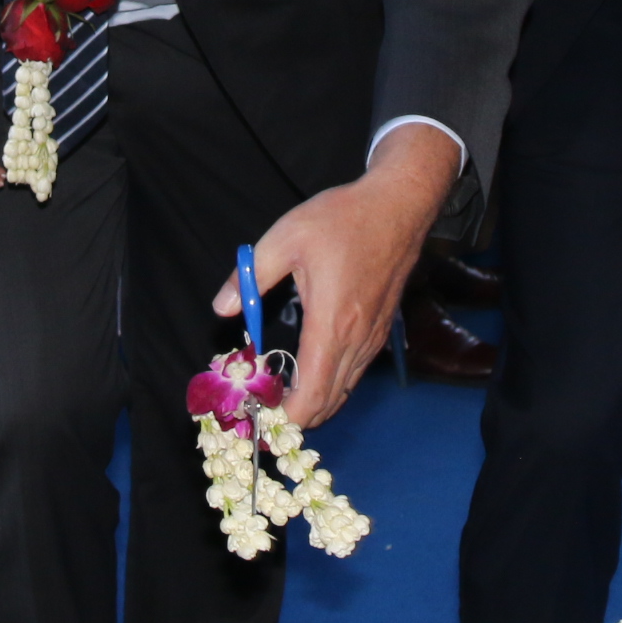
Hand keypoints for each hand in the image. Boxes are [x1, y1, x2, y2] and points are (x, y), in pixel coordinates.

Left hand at [211, 125, 454, 429]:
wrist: (399, 205)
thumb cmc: (343, 219)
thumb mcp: (285, 237)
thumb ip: (250, 276)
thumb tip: (222, 308)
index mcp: (332, 322)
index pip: (312, 393)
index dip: (287, 416)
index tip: (260, 417)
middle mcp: (357, 339)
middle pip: (329, 402)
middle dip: (296, 416)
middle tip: (262, 411)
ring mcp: (373, 337)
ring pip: (344, 390)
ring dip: (315, 402)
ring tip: (280, 396)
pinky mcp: (381, 330)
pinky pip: (355, 372)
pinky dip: (332, 385)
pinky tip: (310, 373)